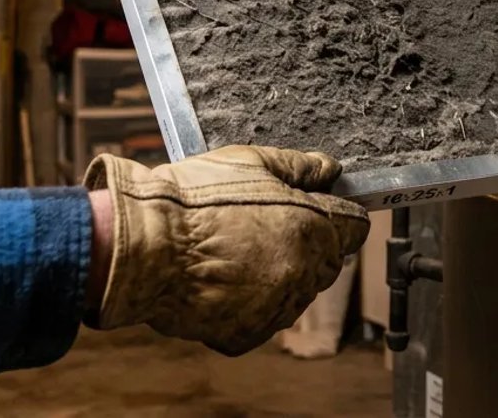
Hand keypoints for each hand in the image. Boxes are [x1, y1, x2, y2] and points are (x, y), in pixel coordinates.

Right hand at [82, 145, 369, 354]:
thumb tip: (328, 168)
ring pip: (294, 292)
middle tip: (263, 226)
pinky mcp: (245, 335)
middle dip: (307, 245)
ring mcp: (275, 309)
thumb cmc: (192, 199)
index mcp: (312, 229)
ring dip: (278, 275)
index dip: (338, 213)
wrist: (143, 246)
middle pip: (326, 261)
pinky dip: (248, 303)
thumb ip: (298, 166)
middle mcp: (302, 274)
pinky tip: (221, 279)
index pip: (354, 226)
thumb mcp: (249, 162)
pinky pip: (261, 318)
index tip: (320, 208)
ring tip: (235, 252)